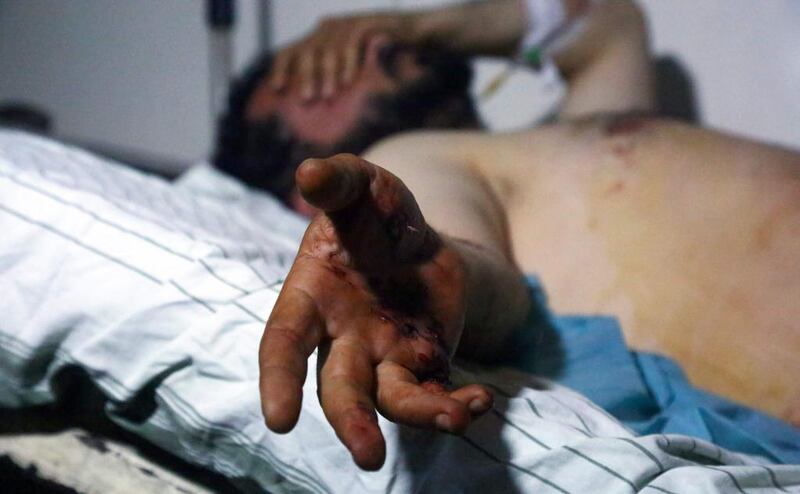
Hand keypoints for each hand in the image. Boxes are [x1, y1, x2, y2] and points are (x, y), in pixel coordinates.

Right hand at [259, 154, 492, 470]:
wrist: (416, 237)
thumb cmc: (374, 213)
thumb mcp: (361, 186)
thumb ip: (339, 181)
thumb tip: (310, 172)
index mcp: (312, 298)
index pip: (285, 342)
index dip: (278, 381)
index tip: (280, 420)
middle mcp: (343, 338)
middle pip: (340, 388)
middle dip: (351, 421)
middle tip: (368, 456)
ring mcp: (385, 355)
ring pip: (393, 399)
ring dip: (421, 414)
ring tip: (455, 417)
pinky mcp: (423, 364)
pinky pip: (436, 393)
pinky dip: (457, 404)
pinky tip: (480, 400)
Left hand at [268, 13, 414, 100]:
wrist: (412, 37)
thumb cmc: (381, 60)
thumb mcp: (350, 73)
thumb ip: (331, 81)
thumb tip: (308, 104)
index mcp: (318, 40)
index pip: (289, 51)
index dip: (280, 69)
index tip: (277, 89)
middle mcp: (326, 29)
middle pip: (305, 51)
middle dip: (305, 77)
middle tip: (308, 100)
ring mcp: (344, 24)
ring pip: (327, 50)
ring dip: (326, 75)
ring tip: (327, 96)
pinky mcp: (363, 23)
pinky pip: (349, 44)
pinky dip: (347, 64)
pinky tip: (347, 82)